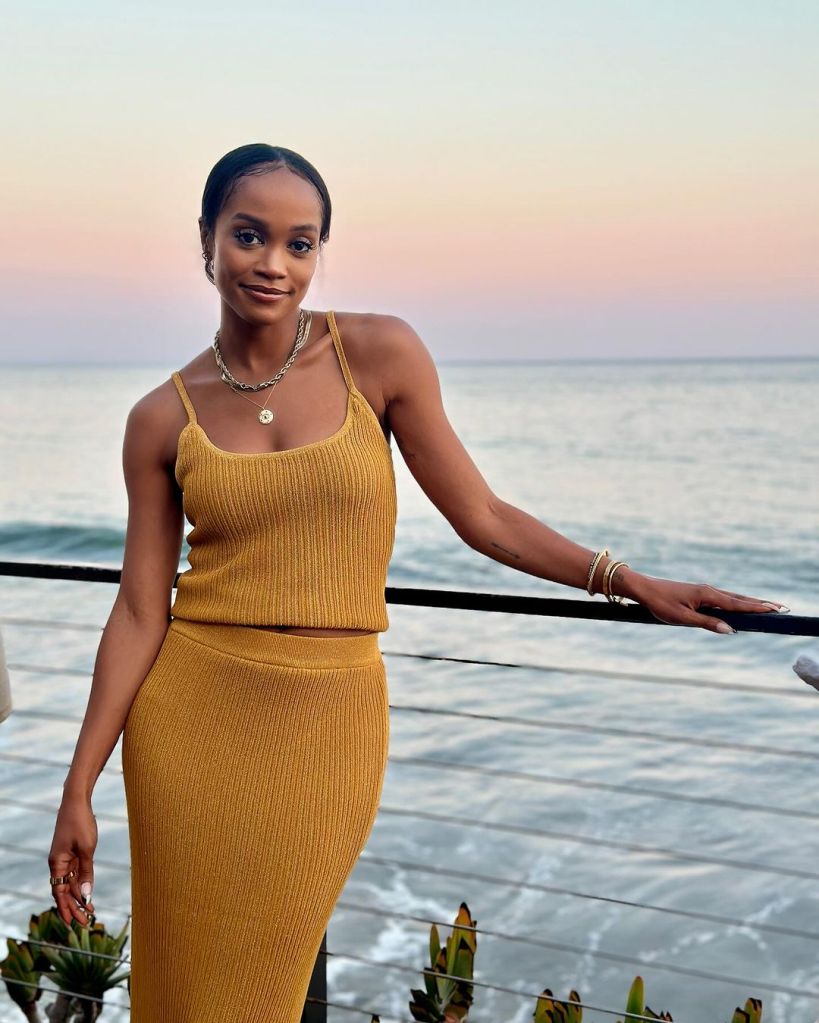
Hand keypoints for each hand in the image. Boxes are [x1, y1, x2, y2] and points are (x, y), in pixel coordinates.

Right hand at [48, 796, 96, 927]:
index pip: (59, 893)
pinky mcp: (73, 853)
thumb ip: (86, 872)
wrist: (77, 802)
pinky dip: (81, 884)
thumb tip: (86, 896)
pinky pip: (75, 873)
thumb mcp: (87, 849)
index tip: (71, 924)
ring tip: (89, 912)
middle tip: (84, 923)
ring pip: (70, 883)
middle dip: (73, 907)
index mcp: (56, 863)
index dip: (65, 909)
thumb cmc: (81, 823)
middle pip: (64, 891)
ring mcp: (65, 858)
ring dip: (79, 897)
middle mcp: (58, 863)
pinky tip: (88, 894)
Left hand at [625, 575, 787, 633]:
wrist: (643, 589)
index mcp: (707, 595)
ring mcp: (704, 591)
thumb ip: (707, 624)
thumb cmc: (660, 603)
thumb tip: (730, 630)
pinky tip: (740, 605)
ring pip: (732, 598)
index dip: (757, 607)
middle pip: (739, 598)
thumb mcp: (682, 618)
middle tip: (780, 608)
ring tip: (766, 606)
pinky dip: (736, 601)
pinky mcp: (699, 594)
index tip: (775, 610)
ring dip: (749, 602)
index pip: (738, 603)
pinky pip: (723, 598)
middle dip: (759, 604)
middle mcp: (709, 590)